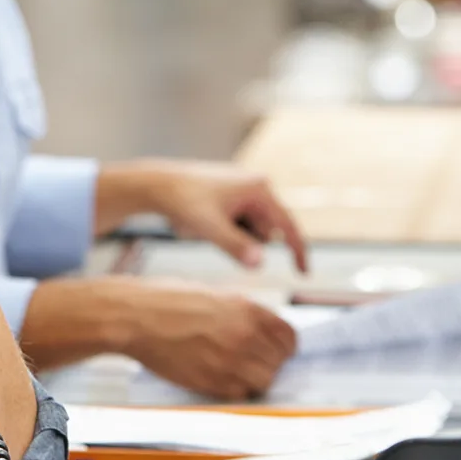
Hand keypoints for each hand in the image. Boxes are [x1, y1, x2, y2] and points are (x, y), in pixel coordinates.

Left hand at [96, 159, 307, 273]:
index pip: (287, 226)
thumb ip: (235, 247)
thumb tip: (260, 264)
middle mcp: (257, 184)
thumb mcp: (209, 229)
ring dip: (232, 235)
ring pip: (250, 228)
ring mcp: (244, 187)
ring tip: (204, 224)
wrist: (156, 185)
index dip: (298, 251)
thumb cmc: (183, 203)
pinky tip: (202, 219)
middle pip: (265, 231)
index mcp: (259, 189)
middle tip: (213, 231)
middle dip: (245, 240)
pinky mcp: (231, 193)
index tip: (304, 274)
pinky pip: (237, 222)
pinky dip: (224, 228)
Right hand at [120, 278, 295, 398]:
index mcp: (247, 309)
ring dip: (255, 378)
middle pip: (279, 362)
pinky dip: (235, 389)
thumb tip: (260, 328)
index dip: (285, 346)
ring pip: (264, 381)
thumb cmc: (165, 301)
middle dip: (269, 362)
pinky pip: (239, 393)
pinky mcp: (210, 381)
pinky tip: (220, 376)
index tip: (278, 350)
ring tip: (237, 371)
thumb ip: (241, 312)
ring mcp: (229, 361)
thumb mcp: (212, 294)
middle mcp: (244, 335)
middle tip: (253, 361)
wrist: (133, 317)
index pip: (289, 337)